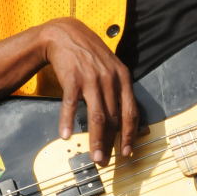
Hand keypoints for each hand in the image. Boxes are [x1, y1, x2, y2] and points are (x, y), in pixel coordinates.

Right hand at [41, 18, 138, 164]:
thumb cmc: (90, 54)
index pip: (131, 111)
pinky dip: (68, 122)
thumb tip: (127, 117)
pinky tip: (65, 135)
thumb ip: (119, 89)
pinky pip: (71, 105)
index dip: (130, 134)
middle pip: (114, 118)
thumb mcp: (111, 67)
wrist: (65, 34)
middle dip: (111, 143)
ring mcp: (91, 78)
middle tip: (107, 161)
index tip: (128, 151)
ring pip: (97, 116)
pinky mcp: (72, 78)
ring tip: (95, 156)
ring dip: (96, 140)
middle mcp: (110, 79)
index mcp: (123, 77)